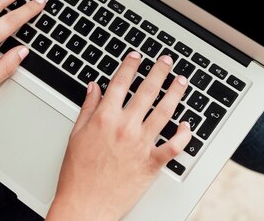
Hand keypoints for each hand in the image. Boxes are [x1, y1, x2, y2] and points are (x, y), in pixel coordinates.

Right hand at [48, 52, 191, 220]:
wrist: (85, 206)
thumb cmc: (78, 174)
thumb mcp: (76, 135)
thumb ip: (88, 108)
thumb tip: (94, 87)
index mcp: (104, 118)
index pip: (120, 83)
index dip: (130, 66)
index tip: (137, 57)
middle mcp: (125, 127)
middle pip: (147, 91)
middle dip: (158, 72)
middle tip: (166, 62)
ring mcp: (140, 145)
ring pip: (165, 112)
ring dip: (175, 93)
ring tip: (181, 81)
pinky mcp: (151, 163)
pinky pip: (174, 146)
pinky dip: (184, 135)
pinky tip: (187, 125)